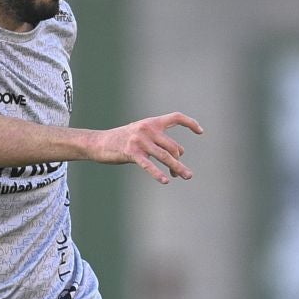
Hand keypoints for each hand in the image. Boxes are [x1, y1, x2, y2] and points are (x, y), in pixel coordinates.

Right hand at [87, 112, 203, 183]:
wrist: (98, 143)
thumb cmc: (121, 140)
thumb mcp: (140, 134)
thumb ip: (158, 141)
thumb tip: (178, 155)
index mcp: (152, 122)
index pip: (176, 117)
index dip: (190, 123)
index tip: (201, 131)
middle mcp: (148, 129)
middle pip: (173, 146)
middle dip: (179, 161)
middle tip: (183, 174)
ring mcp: (140, 140)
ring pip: (165, 156)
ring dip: (178, 168)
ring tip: (187, 176)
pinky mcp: (132, 152)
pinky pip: (149, 165)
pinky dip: (158, 174)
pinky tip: (165, 180)